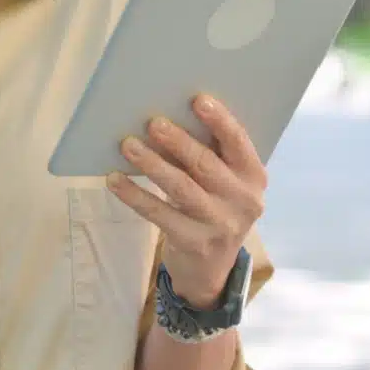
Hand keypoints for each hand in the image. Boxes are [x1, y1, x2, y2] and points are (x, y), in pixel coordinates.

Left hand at [107, 94, 266, 307]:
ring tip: (127, 145)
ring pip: (181, 188)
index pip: (239, 143)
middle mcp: (243, 201)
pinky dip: (134, 195)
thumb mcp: (224, 185)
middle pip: (206, 165)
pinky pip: (158, 213)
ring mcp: (219, 225)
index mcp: (254, 177)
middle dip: (178, 141)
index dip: (219, 120)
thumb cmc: (213, 208)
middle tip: (152, 122)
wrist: (211, 270)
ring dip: (152, 164)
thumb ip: (209, 155)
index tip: (198, 99)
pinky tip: (115, 179)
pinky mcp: (193, 242)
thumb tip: (167, 116)